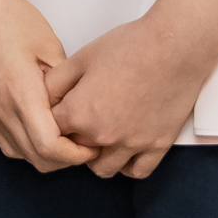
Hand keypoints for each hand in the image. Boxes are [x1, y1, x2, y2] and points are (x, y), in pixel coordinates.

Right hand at [0, 0, 92, 172]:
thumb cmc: (11, 19)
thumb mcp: (50, 45)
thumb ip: (65, 83)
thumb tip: (80, 108)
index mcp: (21, 92)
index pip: (50, 146)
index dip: (77, 154)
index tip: (94, 143)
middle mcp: (2, 109)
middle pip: (38, 159)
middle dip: (67, 159)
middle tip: (87, 142)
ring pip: (22, 156)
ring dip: (47, 155)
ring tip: (67, 137)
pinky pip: (8, 144)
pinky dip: (28, 147)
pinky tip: (42, 131)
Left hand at [44, 13, 205, 178]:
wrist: (173, 46)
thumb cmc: (130, 46)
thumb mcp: (81, 57)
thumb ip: (56, 83)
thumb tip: (44, 99)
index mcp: (80, 114)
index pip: (52, 131)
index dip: (56, 118)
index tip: (64, 109)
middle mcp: (103, 136)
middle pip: (76, 151)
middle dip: (75, 137)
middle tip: (84, 117)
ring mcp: (131, 145)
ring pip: (103, 168)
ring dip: (98, 155)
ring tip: (103, 133)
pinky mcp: (156, 146)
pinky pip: (136, 171)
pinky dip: (127, 165)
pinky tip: (125, 149)